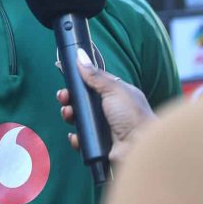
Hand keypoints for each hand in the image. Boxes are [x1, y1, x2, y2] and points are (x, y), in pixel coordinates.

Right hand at [56, 48, 156, 164]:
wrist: (139, 147)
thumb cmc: (133, 116)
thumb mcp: (114, 90)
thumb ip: (95, 75)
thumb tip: (80, 56)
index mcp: (114, 95)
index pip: (92, 84)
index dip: (79, 81)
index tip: (67, 78)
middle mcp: (108, 110)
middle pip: (81, 101)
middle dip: (69, 99)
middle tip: (64, 98)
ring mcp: (102, 127)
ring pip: (78, 119)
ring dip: (69, 115)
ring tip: (68, 115)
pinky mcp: (98, 144)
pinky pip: (81, 139)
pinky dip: (76, 137)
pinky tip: (76, 135)